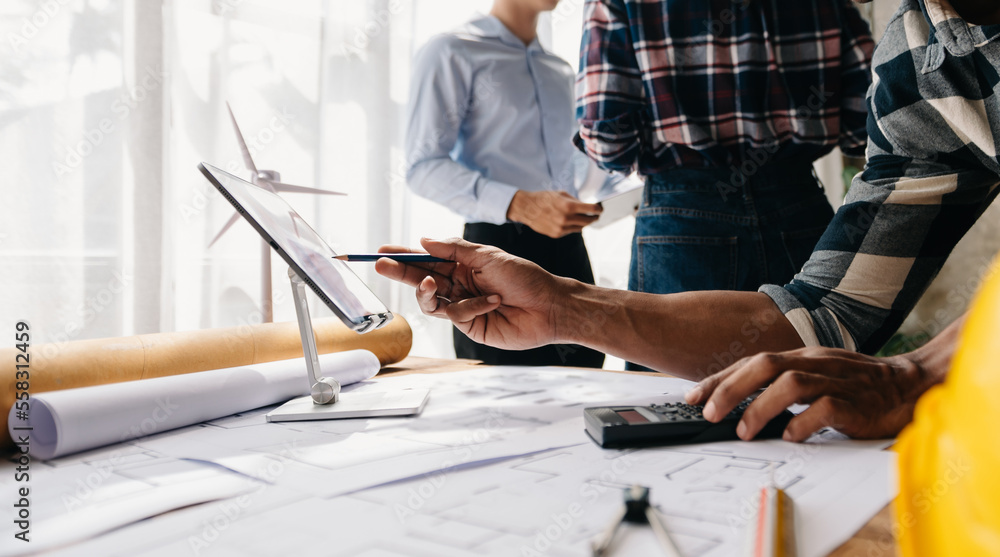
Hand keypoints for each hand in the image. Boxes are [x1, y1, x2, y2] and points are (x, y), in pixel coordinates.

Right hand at [374, 238, 567, 349]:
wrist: (550, 306)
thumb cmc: (526, 277)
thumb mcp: (488, 255)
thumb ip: (455, 249)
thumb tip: (424, 241)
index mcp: (463, 265)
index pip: (427, 259)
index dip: (404, 256)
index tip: (382, 251)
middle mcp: (460, 286)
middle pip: (422, 279)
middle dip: (401, 272)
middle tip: (381, 265)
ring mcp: (463, 307)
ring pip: (431, 301)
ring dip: (427, 291)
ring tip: (430, 282)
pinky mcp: (471, 326)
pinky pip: (456, 315)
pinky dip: (471, 306)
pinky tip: (491, 300)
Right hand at [506, 190, 601, 237]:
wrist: (527, 208)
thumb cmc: (544, 198)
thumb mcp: (561, 194)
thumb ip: (575, 201)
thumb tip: (586, 206)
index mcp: (568, 206)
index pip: (591, 209)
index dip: (598, 209)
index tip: (600, 209)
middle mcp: (566, 218)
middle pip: (588, 221)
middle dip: (594, 217)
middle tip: (596, 215)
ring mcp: (561, 228)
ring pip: (580, 228)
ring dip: (584, 223)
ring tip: (585, 218)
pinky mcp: (557, 234)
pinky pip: (570, 231)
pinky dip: (573, 226)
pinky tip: (571, 221)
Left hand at [684, 347, 932, 441]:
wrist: (909, 386)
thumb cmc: (856, 384)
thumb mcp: (814, 375)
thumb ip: (781, 383)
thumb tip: (737, 401)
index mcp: (800, 356)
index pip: (751, 362)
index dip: (719, 378)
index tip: (692, 397)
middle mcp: (814, 362)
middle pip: (764, 365)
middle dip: (730, 388)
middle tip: (708, 412)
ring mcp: (835, 380)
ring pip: (791, 384)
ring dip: (761, 407)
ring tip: (743, 430)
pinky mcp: (856, 403)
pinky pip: (826, 409)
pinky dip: (804, 423)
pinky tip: (790, 436)